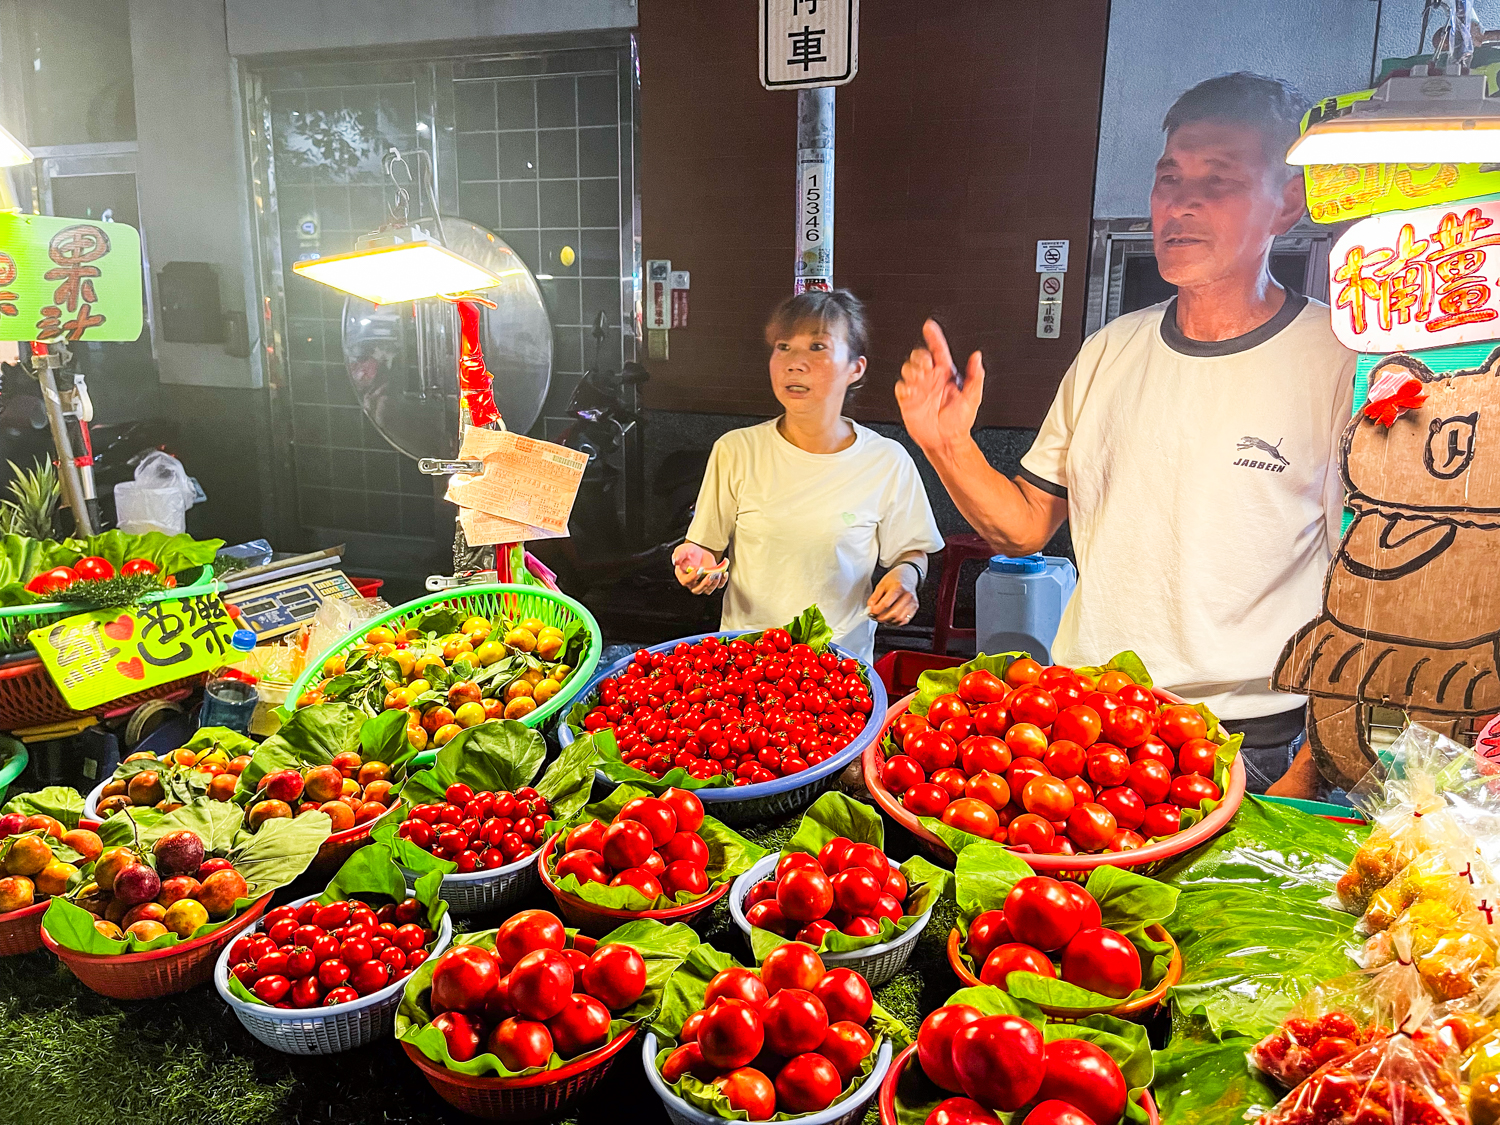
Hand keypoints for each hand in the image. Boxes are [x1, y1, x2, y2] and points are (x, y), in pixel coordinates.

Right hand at [672, 542, 727, 594]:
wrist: (699, 552)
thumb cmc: (689, 552)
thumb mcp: (682, 550)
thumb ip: (678, 554)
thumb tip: (675, 561)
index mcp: (683, 576)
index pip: (686, 581)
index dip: (693, 577)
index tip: (700, 569)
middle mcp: (692, 583)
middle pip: (697, 590)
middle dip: (705, 584)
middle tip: (711, 574)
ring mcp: (702, 583)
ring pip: (708, 590)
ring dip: (714, 583)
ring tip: (718, 573)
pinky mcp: (711, 581)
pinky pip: (718, 586)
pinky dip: (722, 582)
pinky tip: (724, 574)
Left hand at [867, 566, 917, 625]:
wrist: (908, 575)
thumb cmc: (895, 579)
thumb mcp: (882, 584)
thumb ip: (875, 597)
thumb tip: (870, 608)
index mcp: (898, 587)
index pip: (886, 604)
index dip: (876, 610)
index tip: (870, 612)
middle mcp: (907, 595)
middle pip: (894, 613)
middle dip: (882, 618)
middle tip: (875, 617)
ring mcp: (913, 602)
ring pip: (900, 618)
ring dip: (889, 621)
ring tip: (882, 618)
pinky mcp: (915, 607)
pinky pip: (905, 620)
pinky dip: (896, 622)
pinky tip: (890, 619)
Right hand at [895, 319, 984, 452]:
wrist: (946, 441)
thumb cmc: (959, 421)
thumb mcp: (973, 398)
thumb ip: (975, 376)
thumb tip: (977, 358)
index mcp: (946, 374)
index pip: (938, 350)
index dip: (934, 337)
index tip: (930, 326)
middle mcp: (931, 378)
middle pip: (919, 356)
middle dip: (920, 357)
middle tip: (926, 365)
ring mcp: (918, 388)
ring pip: (908, 368)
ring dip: (912, 370)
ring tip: (920, 380)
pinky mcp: (908, 400)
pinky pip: (901, 387)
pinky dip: (904, 386)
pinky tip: (911, 391)